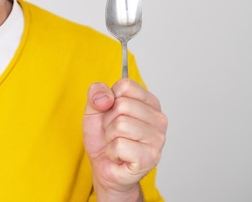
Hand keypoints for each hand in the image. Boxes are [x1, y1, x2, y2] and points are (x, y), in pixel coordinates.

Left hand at [82, 79, 166, 200]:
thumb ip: (96, 93)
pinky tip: (119, 155)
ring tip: (116, 143)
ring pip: (121, 125)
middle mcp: (159, 119)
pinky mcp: (151, 157)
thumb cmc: (103, 138)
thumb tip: (105, 97)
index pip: (126, 85)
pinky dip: (112, 151)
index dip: (109, 99)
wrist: (105, 167)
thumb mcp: (93, 109)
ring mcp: (158, 139)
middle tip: (113, 132)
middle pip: (122, 105)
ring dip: (109, 137)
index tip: (111, 111)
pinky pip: (120, 145)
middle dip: (108, 120)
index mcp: (149, 102)